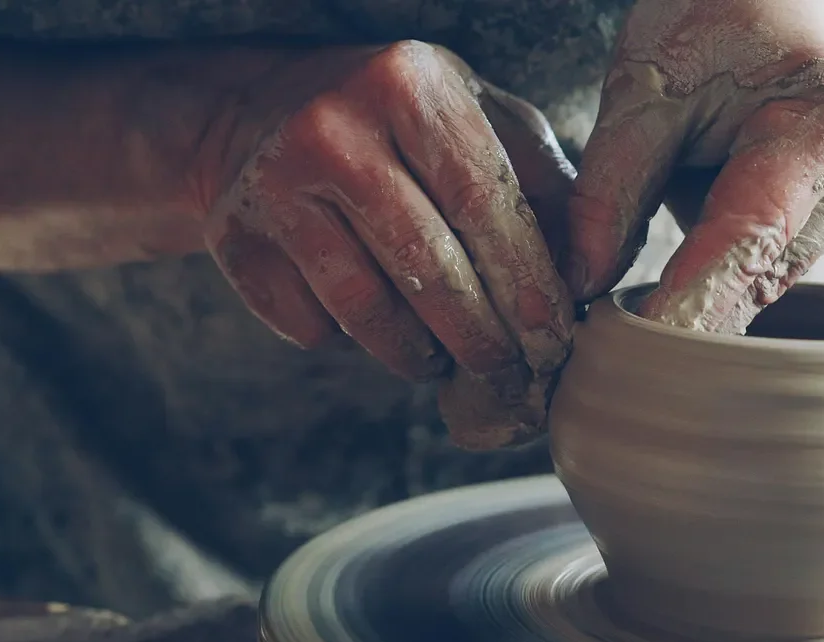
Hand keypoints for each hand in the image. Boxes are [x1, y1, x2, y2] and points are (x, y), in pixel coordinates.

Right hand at [192, 42, 576, 447]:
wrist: (256, 111)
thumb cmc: (395, 122)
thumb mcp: (475, 118)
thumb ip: (540, 185)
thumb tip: (589, 277)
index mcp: (408, 85)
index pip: (483, 203)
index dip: (524, 284)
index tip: (552, 340)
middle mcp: (334, 128)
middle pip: (427, 268)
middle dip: (479, 339)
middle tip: (507, 375)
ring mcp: (275, 184)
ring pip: (365, 310)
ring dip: (415, 353)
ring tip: (440, 355)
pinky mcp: (234, 238)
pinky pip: (312, 325)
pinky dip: (351, 342)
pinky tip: (371, 322)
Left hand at [566, 0, 823, 331]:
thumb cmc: (721, 16)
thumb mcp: (645, 85)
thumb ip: (609, 188)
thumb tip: (581, 285)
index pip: (745, 244)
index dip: (689, 309)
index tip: (641, 359)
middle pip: (759, 273)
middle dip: (687, 301)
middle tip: (617, 335)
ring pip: (769, 276)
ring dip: (713, 270)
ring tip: (680, 206)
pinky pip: (782, 260)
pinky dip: (736, 257)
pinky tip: (714, 212)